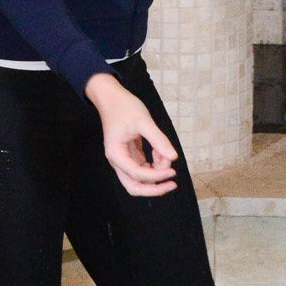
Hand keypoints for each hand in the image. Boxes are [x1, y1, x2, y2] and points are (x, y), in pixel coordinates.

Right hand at [84, 72, 177, 197]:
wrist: (112, 97)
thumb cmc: (124, 107)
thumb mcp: (143, 121)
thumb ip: (158, 140)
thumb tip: (173, 157)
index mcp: (116, 154)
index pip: (136, 174)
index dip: (156, 175)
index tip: (172, 171)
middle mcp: (118, 161)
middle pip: (134, 186)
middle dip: (154, 188)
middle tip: (172, 184)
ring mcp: (124, 159)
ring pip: (139, 180)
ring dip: (155, 175)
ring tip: (166, 158)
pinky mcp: (130, 155)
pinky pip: (143, 168)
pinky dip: (154, 165)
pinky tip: (161, 154)